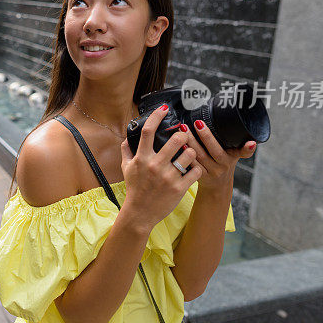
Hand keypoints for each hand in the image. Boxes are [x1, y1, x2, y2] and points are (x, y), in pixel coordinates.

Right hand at [119, 104, 203, 231]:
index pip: (148, 131)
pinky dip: (197, 168)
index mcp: (142, 158)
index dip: (157, 116)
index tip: (165, 109)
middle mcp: (155, 165)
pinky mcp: (179, 188)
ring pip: (190, 154)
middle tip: (185, 136)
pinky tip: (193, 169)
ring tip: (190, 154)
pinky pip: (196, 171)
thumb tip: (127, 137)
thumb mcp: (126, 169)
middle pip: (176, 140)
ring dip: (192, 152)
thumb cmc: (134, 189)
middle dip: (184, 135)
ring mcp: (168, 177)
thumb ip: (126, 151)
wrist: (140, 213)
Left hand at [180, 119, 256, 192]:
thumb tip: (248, 134)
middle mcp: (224, 165)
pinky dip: (185, 154)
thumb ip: (239, 145)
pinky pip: (192, 164)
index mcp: (233, 157)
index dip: (248, 148)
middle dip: (207, 136)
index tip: (251, 142)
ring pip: (201, 156)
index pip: (243, 152)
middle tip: (198, 123)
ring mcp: (212, 172)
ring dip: (191, 142)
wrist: (217, 185)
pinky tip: (179, 144)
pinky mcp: (200, 176)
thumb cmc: (223, 162)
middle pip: (215, 151)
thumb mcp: (234, 154)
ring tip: (183, 129)